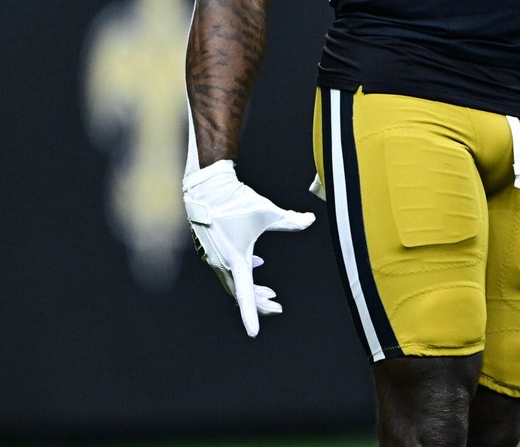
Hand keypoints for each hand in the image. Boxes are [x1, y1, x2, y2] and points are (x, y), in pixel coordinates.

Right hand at [183, 160, 314, 336]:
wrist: (208, 187)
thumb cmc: (236, 199)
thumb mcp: (268, 212)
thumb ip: (290, 220)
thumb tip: (311, 220)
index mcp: (236, 259)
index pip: (245, 294)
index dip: (252, 314)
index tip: (254, 333)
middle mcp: (221, 262)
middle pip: (240, 292)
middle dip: (259, 303)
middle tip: (277, 307)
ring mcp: (213, 257)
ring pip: (233, 282)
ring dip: (251, 288)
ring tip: (270, 293)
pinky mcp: (210, 249)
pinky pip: (227, 269)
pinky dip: (243, 273)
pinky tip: (257, 264)